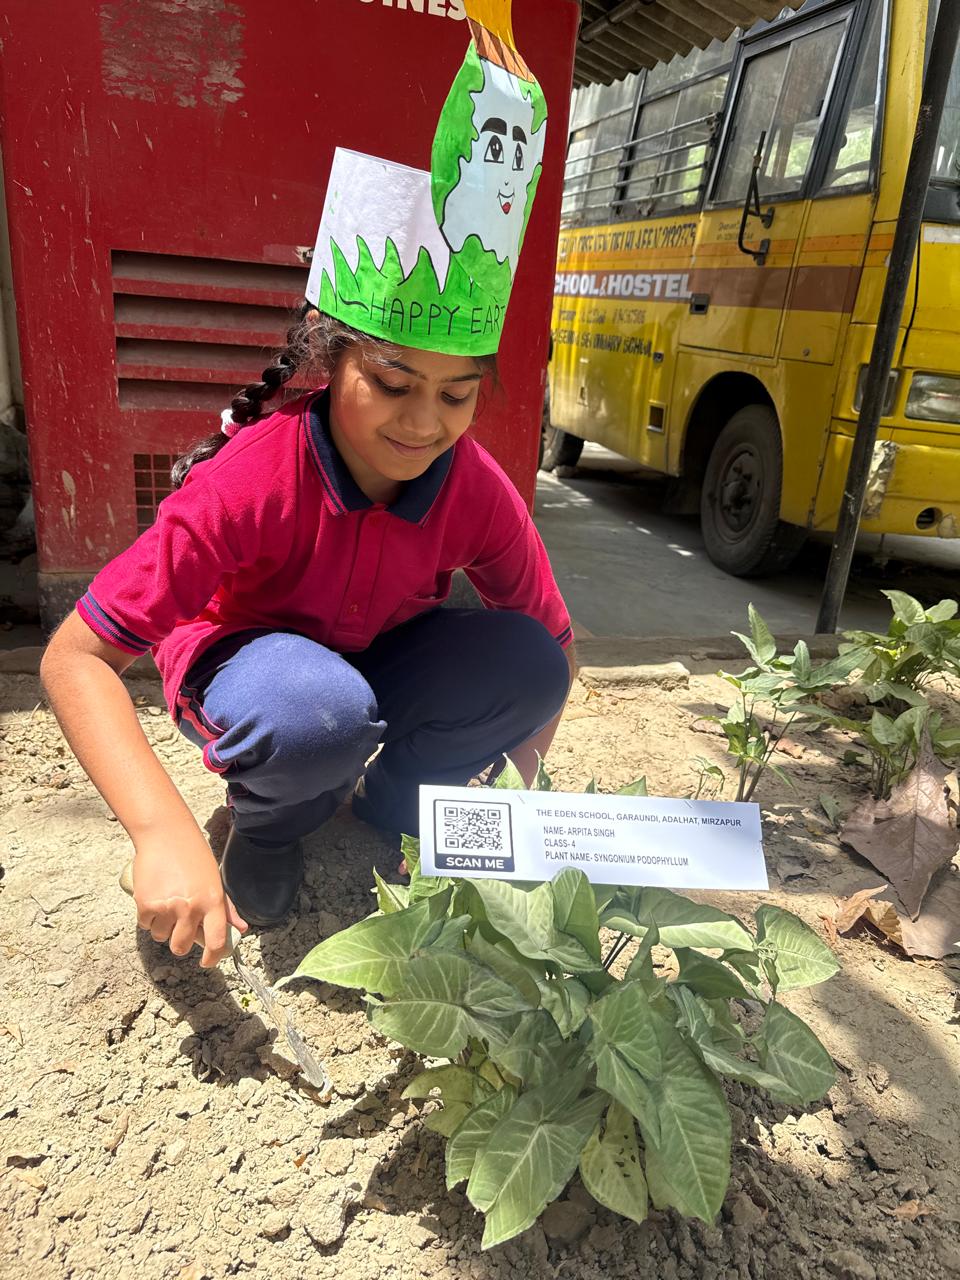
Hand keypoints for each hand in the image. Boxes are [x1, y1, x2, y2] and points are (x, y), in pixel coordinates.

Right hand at [132, 830, 246, 967]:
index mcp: (212, 902)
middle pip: (182, 946)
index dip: (213, 957)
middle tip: (181, 928)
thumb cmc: (193, 855)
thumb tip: (240, 928)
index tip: (208, 962)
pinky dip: (149, 917)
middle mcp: (190, 908)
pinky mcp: (145, 904)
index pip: (216, 941)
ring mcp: (167, 907)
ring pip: (162, 937)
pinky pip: (146, 925)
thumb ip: (226, 908)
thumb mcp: (215, 880)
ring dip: (164, 927)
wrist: (165, 835)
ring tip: (167, 903)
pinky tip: (155, 898)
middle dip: (181, 943)